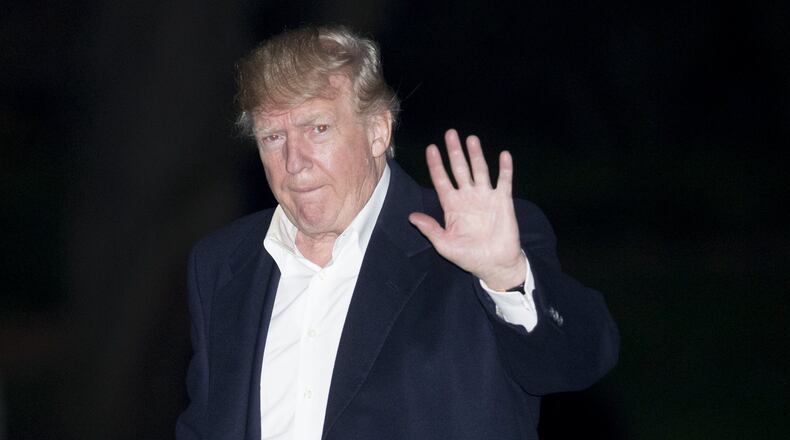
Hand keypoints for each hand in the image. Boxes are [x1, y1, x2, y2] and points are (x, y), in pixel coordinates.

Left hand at [408, 129, 525, 290]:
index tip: (431, 148)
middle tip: (450, 133)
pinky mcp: (503, 201)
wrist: (495, 264)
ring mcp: (485, 197)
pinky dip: (505, 168)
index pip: (441, 180)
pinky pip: (504, 181)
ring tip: (471, 139)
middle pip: (459, 169)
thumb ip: (430, 229)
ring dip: (476, 155)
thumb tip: (411, 217)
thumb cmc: (469, 256)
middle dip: (454, 151)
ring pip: (479, 170)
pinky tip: (504, 155)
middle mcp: (467, 197)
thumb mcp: (444, 245)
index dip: (436, 164)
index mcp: (452, 205)